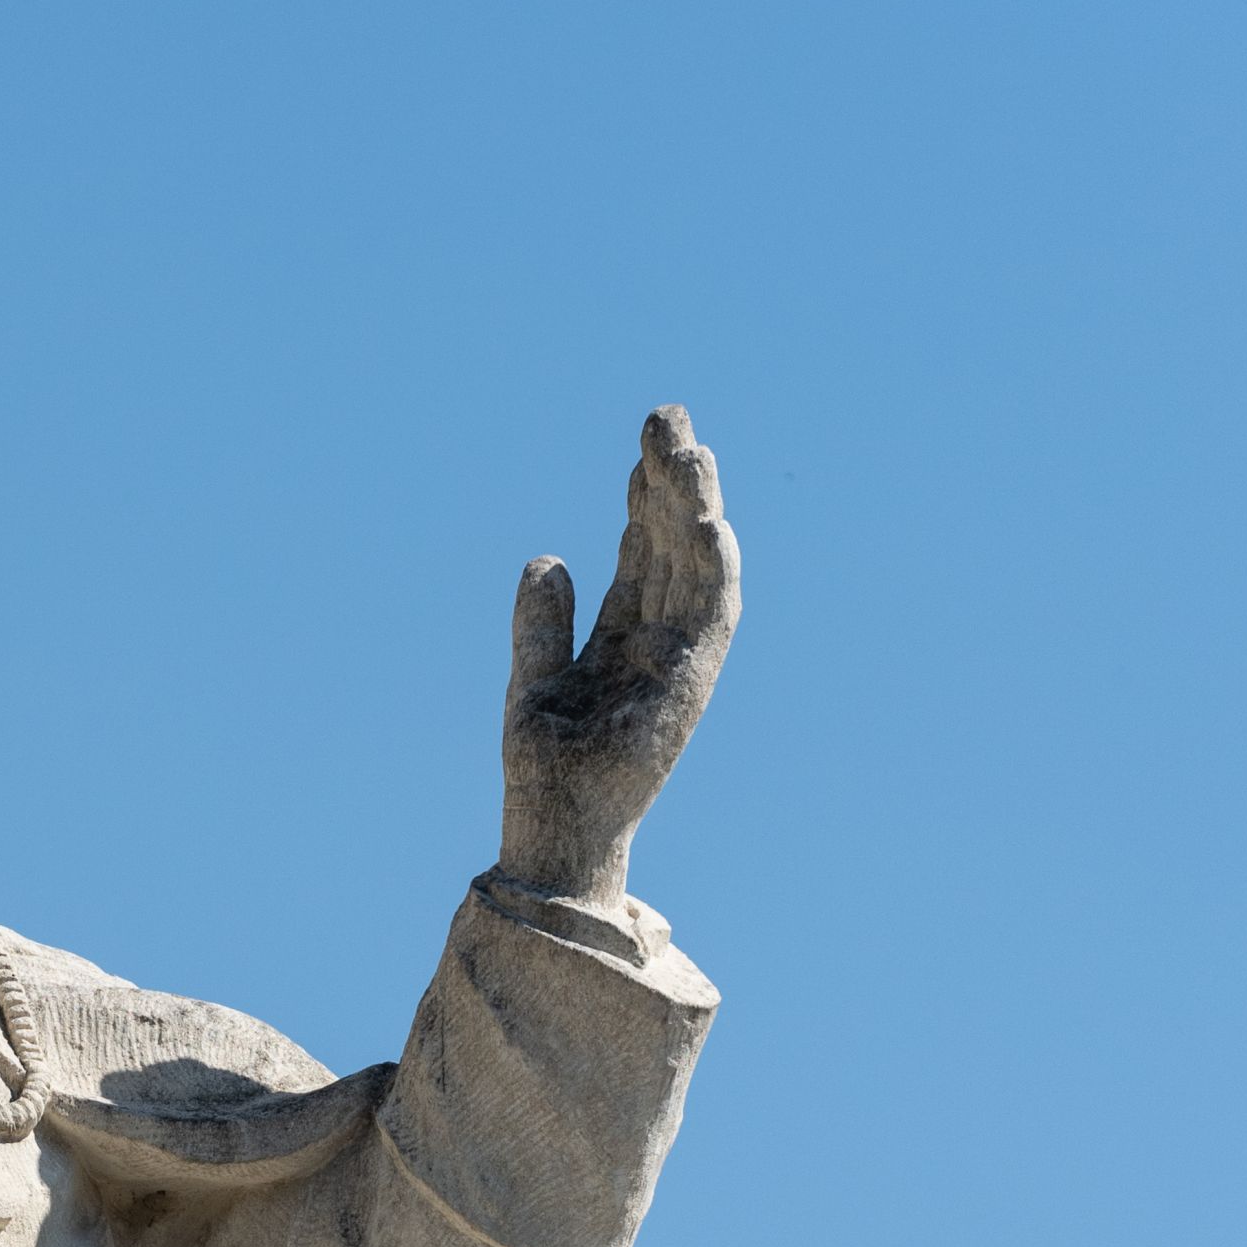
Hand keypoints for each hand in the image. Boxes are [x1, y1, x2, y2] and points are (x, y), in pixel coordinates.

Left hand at [497, 408, 739, 913]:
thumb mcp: (533, 679)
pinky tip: (708, 523)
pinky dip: (713, 570)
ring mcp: (679, 661)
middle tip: (666, 416)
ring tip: (690, 449)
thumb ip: (541, 623)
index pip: (642, 550)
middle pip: (671, 546)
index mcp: (625, 636)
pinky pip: (710, 618)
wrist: (553, 831)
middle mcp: (659, 642)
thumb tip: (543, 557)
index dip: (643, 496)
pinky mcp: (689, 687)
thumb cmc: (547, 769)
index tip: (644, 441)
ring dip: (696, 508)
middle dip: (672, 481)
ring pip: (696, 568)